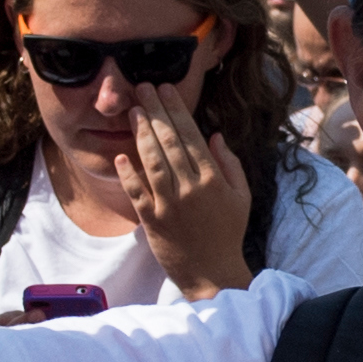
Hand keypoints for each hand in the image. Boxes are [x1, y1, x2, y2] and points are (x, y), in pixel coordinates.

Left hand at [122, 98, 253, 290]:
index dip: (176, 110)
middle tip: (143, 87)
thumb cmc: (228, 233)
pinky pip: (137, 193)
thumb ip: (229, 164)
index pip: (191, 135)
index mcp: (212, 179)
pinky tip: (121, 155)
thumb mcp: (241, 197)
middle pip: (169, 142)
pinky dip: (128, 174)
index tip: (166, 90)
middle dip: (155, 111)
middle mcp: (190, 188)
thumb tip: (214, 135)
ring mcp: (170, 204)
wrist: (213, 274)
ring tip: (133, 111)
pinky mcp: (153, 221)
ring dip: (141, 134)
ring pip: (153, 162)